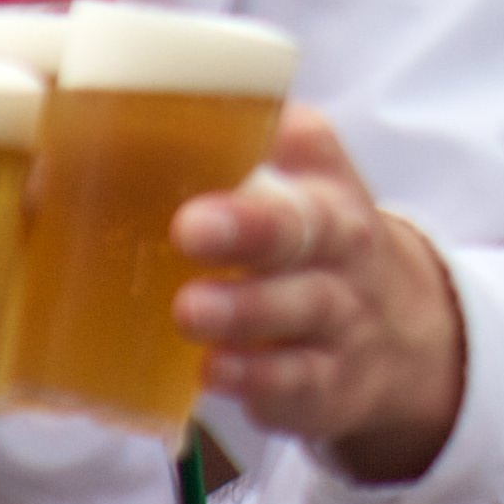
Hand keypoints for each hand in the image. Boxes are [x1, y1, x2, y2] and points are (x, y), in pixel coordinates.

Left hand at [173, 108, 467, 485]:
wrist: (405, 338)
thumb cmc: (313, 244)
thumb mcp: (300, 191)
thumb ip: (234, 154)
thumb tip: (98, 117)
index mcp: (325, 184)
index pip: (309, 145)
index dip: (272, 136)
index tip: (216, 128)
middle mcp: (342, 245)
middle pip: (306, 229)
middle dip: (250, 227)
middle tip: (191, 227)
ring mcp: (341, 317)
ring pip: (301, 308)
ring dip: (245, 310)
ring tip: (189, 310)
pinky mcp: (329, 385)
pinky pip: (298, 382)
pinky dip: (256, 379)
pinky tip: (212, 371)